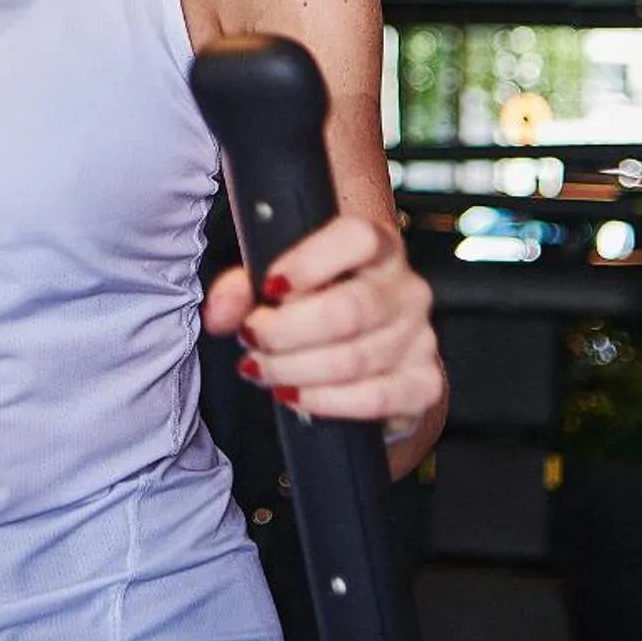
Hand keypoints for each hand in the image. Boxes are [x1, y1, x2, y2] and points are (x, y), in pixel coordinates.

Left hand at [202, 213, 443, 444]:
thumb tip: (218, 313)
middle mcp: (407, 289)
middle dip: (286, 332)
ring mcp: (420, 337)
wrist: (369, 359)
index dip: (310, 262)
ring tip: (261, 368)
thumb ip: (242, 290)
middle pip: (349, 310)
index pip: (357, 239)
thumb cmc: (320, 307)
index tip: (270, 286)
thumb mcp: (276, 286)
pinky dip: (324, 402)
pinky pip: (373, 398)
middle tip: (252, 338)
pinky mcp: (423, 384)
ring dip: (294, 369)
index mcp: (377, 248)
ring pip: (354, 359)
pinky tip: (293, 396)